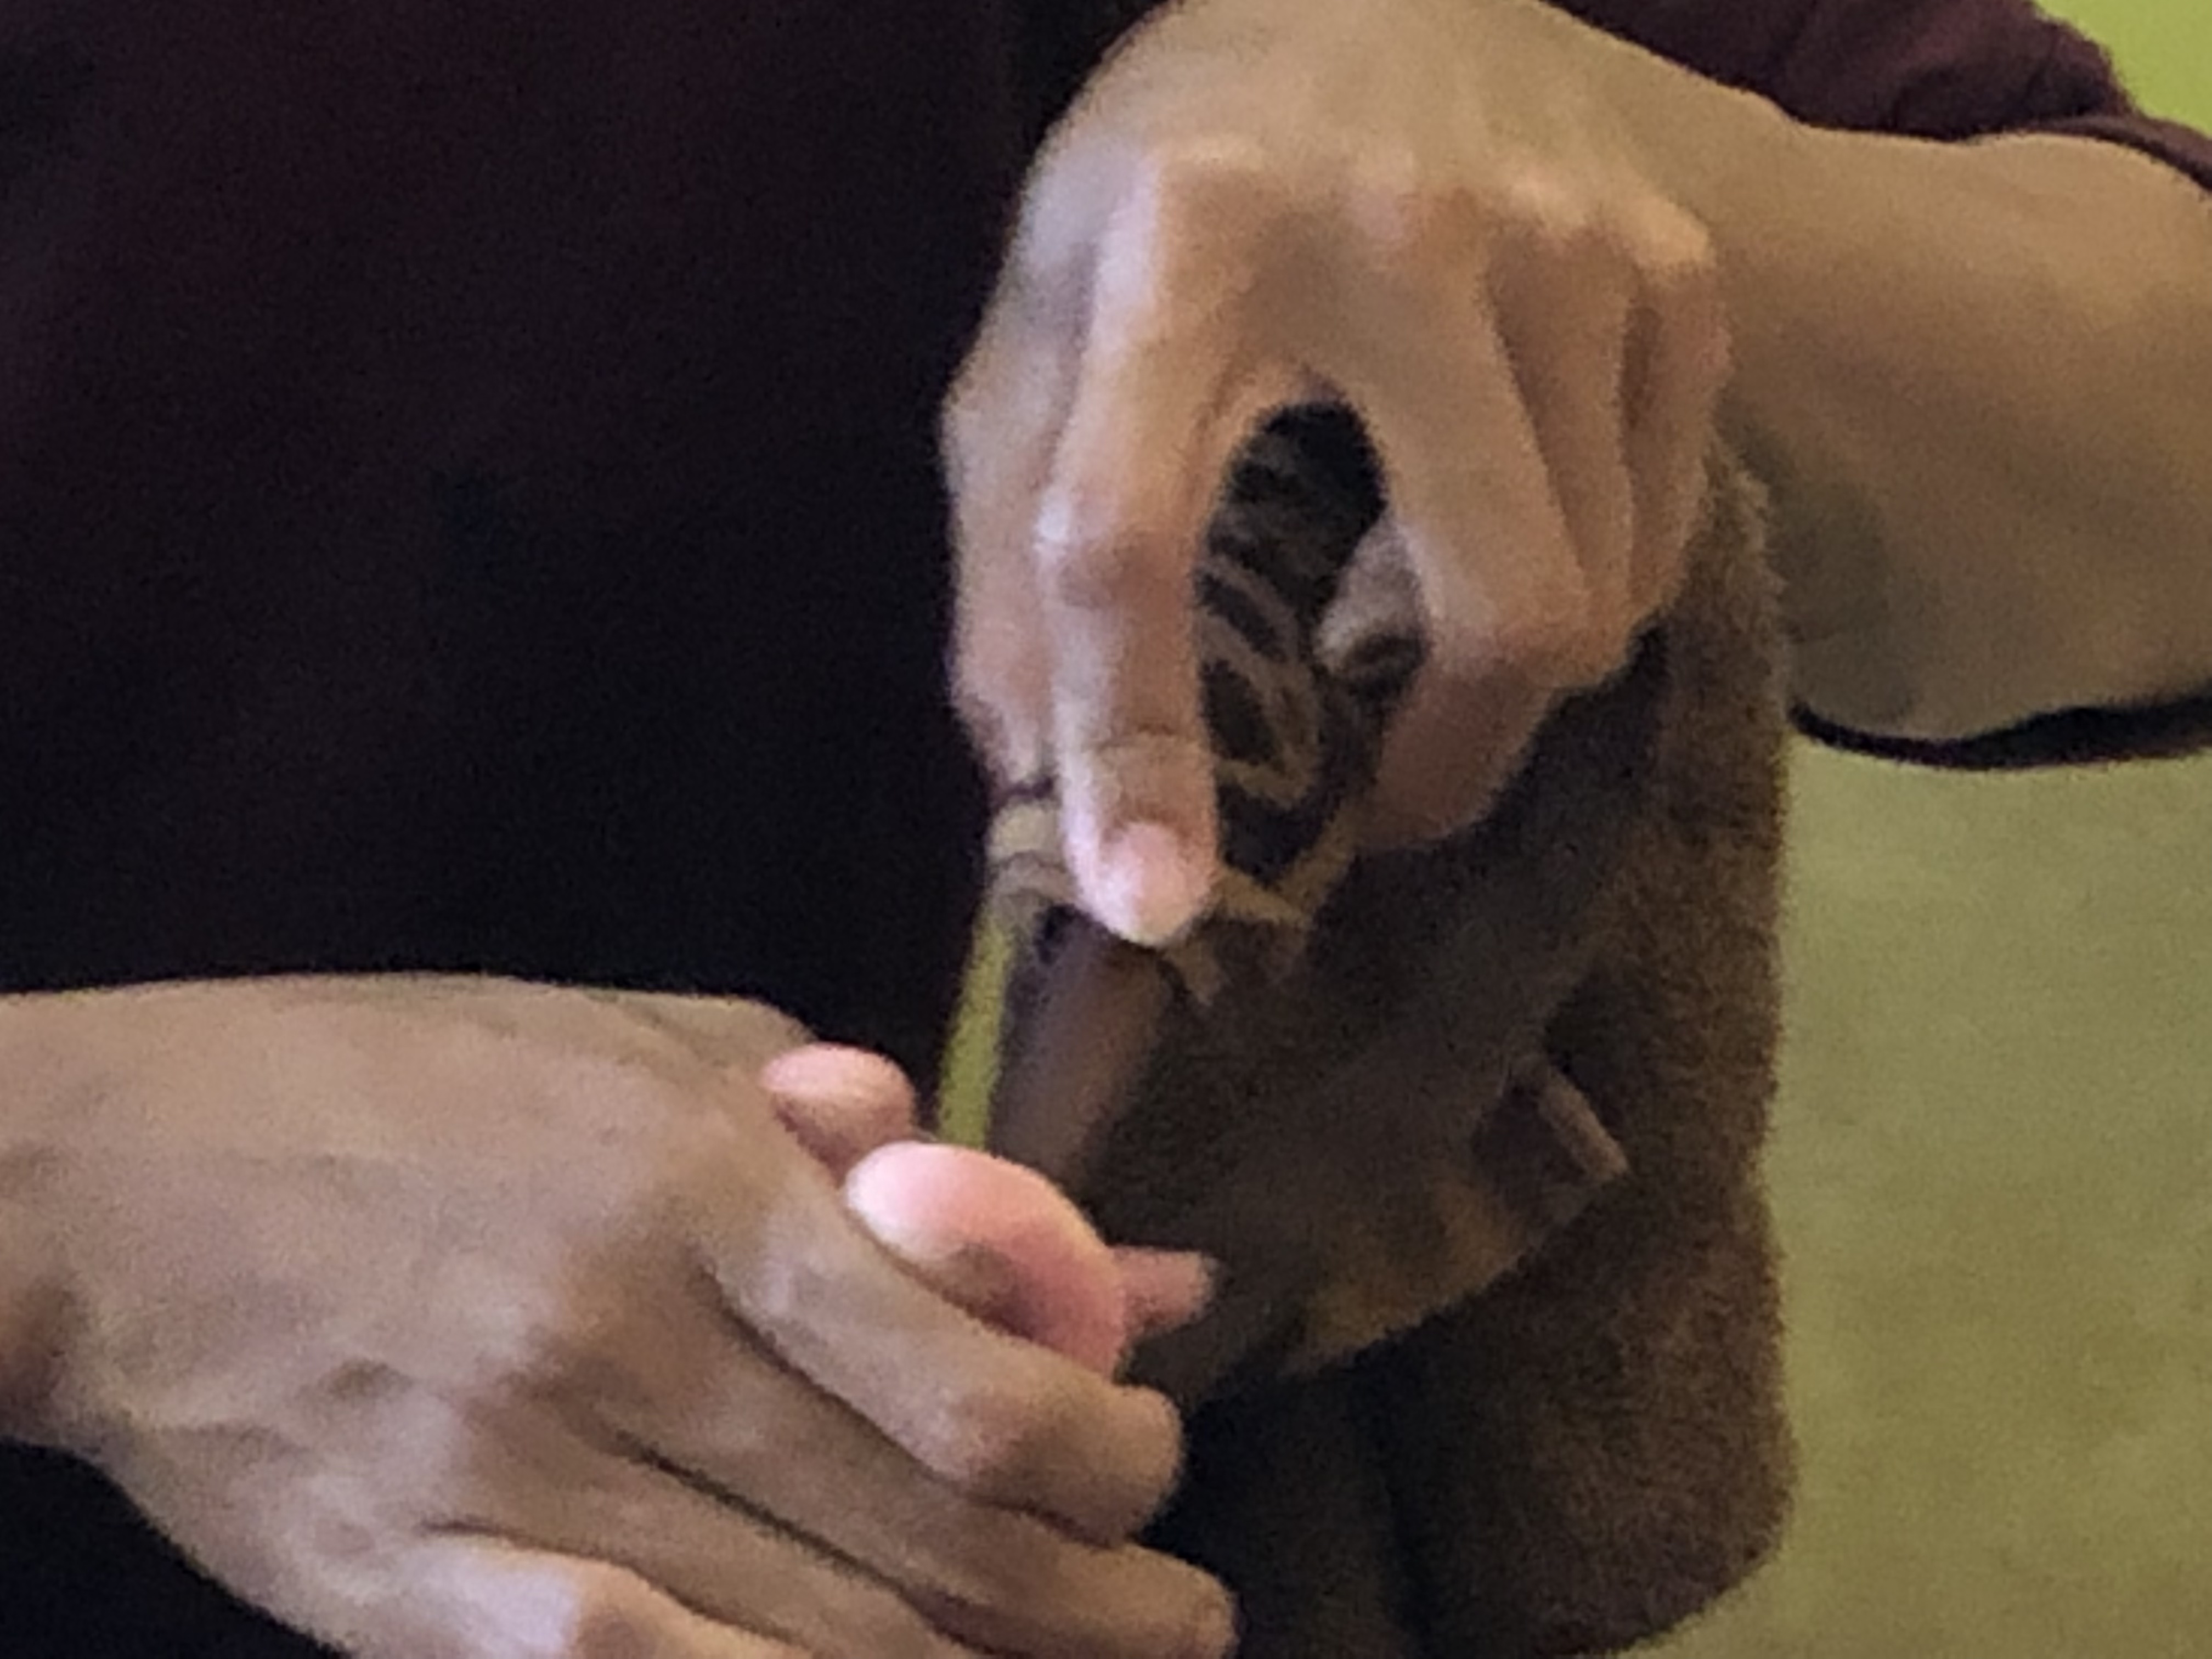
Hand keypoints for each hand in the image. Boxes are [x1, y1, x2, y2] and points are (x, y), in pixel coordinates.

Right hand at [20, 977, 1233, 1658]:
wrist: (107, 1185)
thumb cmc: (404, 1079)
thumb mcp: (657, 1048)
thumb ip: (883, 1153)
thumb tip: (1101, 1250)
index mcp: (697, 1184)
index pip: (975, 1383)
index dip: (1111, 1452)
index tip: (1153, 1455)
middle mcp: (625, 1347)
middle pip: (933, 1543)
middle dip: (1101, 1597)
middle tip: (1178, 1607)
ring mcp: (514, 1492)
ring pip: (822, 1647)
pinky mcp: (416, 1602)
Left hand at [946, 0, 1727, 941]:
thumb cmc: (1173, 185)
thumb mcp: (1040, 326)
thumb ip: (1009, 549)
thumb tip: (1041, 795)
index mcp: (1180, 241)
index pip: (1133, 528)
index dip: (1134, 742)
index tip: (1149, 906)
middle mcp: (1404, 231)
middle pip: (1493, 604)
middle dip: (1439, 767)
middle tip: (1378, 798)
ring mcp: (1577, 247)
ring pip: (1599, 597)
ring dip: (1503, 684)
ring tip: (1417, 629)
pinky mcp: (1679, 272)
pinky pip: (1662, 537)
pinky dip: (1589, 592)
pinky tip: (1501, 530)